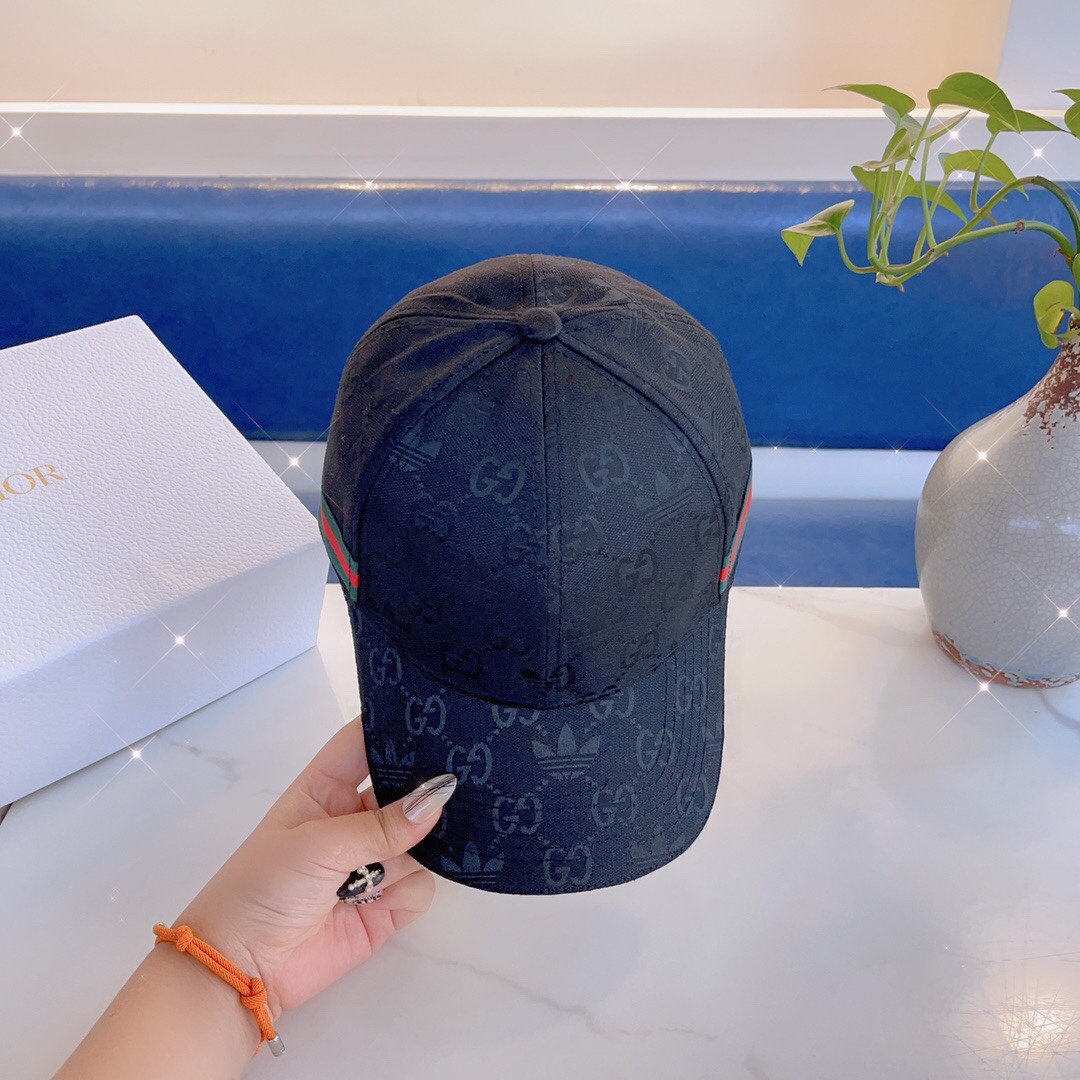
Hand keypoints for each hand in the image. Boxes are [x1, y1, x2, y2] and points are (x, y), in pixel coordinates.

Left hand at [176, 717, 453, 1017]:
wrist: (243, 969)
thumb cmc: (265, 887)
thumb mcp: (320, 845)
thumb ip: (383, 825)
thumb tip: (439, 796)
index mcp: (327, 788)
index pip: (365, 742)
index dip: (396, 724)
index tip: (439, 714)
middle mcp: (355, 818)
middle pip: (406, 789)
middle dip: (427, 789)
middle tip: (461, 782)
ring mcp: (374, 861)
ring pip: (422, 838)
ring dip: (419, 848)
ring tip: (397, 862)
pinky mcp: (388, 903)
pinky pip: (421, 884)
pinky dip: (409, 890)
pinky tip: (382, 900)